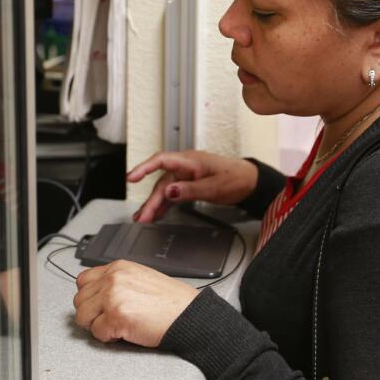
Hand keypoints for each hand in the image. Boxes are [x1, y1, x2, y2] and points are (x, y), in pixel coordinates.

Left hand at [72, 260, 198, 347]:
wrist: (189, 316)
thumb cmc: (171, 302)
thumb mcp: (141, 278)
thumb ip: (117, 282)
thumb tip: (97, 293)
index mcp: (118, 267)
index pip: (83, 280)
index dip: (90, 297)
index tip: (99, 306)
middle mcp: (113, 278)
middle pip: (79, 300)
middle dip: (92, 313)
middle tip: (109, 319)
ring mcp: (113, 296)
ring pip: (82, 316)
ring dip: (97, 325)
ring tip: (117, 325)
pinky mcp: (116, 316)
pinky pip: (97, 332)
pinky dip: (108, 337)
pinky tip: (125, 332)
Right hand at [126, 150, 257, 222]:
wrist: (249, 181)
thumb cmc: (235, 178)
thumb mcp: (214, 186)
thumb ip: (190, 190)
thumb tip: (170, 191)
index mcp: (189, 161)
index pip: (161, 160)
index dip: (144, 168)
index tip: (131, 178)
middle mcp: (184, 167)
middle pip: (161, 182)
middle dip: (150, 201)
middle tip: (142, 217)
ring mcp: (185, 176)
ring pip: (164, 190)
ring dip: (154, 204)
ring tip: (142, 218)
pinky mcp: (188, 185)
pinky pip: (171, 195)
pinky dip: (163, 205)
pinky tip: (156, 214)